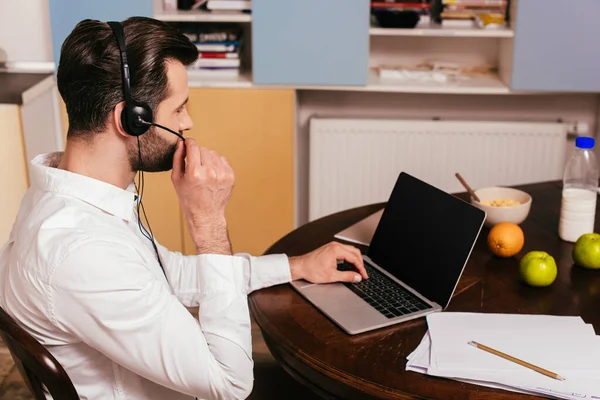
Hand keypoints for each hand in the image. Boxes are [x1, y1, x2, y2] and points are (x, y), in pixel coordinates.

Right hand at [171, 138, 233, 253]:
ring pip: (213, 154)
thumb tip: (181, 143)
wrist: (206, 214)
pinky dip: (217, 164)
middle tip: (195, 164)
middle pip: (203, 149)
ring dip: (208, 159)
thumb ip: (178, 158)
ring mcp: (222, 175)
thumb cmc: (189, 199)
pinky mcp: (230, 177)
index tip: (188, 143)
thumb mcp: (177, 179)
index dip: (189, 143)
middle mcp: (210, 173)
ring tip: (204, 171)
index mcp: (195, 173)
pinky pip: (223, 160)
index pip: (193, 146)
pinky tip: (212, 174)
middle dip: (197, 153)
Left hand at [289, 242, 368, 283]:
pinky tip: (349, 265)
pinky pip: (344, 251)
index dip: (361, 268)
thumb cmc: (311, 270)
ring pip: (350, 250)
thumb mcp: (331, 276)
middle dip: (360, 262)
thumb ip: (347, 276)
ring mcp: (332, 246)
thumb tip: (357, 277)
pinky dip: (349, 257)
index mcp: (336, 250)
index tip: (364, 275)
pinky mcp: (329, 248)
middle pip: (354, 252)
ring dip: (355, 259)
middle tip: (362, 273)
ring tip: (357, 269)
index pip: (354, 258)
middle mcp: (335, 245)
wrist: (300, 267)